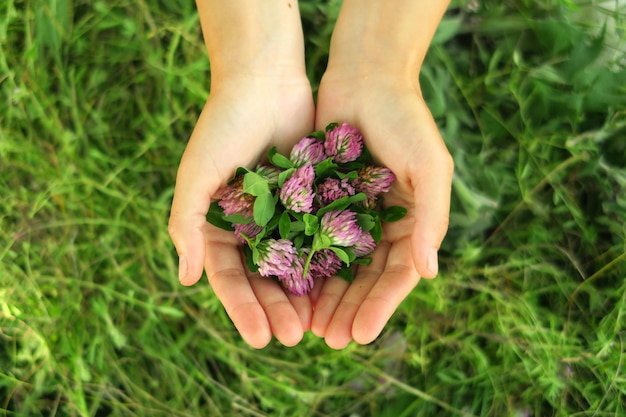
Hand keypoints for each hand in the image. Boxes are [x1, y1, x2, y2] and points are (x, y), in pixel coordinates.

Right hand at [168, 76, 314, 347]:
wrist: (265, 80)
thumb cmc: (224, 125)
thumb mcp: (198, 175)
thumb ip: (188, 224)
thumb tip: (186, 279)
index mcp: (219, 225)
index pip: (229, 278)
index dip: (242, 309)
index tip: (258, 339)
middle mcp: (250, 225)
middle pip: (263, 278)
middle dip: (277, 309)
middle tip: (296, 337)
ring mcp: (282, 214)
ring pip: (295, 264)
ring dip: (304, 295)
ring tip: (319, 324)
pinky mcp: (311, 200)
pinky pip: (319, 237)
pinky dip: (327, 262)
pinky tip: (340, 286)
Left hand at [310, 73, 453, 348]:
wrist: (366, 77)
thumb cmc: (406, 120)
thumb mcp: (430, 168)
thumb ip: (432, 220)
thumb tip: (430, 275)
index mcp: (411, 222)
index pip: (397, 275)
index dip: (380, 307)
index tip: (359, 335)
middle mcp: (380, 224)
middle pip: (364, 278)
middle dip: (348, 310)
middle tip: (329, 340)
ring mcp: (349, 214)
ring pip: (334, 265)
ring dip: (323, 297)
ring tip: (307, 327)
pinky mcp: (320, 199)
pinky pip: (309, 237)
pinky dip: (301, 262)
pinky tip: (287, 287)